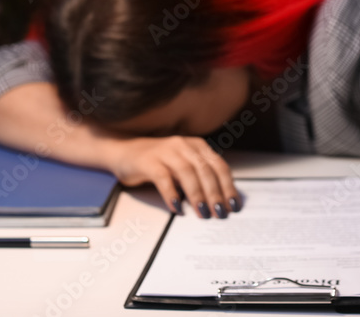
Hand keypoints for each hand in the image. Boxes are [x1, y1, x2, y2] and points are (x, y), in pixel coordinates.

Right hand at [104, 135, 240, 218]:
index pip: (219, 166)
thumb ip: (200, 177)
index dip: (228, 186)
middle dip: (215, 194)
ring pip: (187, 173)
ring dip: (197, 195)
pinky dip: (172, 194)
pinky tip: (177, 208)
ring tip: (203, 213)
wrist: (125, 151)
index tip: (233, 205)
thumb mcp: (184, 165)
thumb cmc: (158, 162)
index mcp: (197, 146)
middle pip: (206, 170)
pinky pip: (163, 178)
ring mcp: (166, 152)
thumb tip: (220, 202)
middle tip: (220, 213)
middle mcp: (184, 146)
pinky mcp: (148, 161)